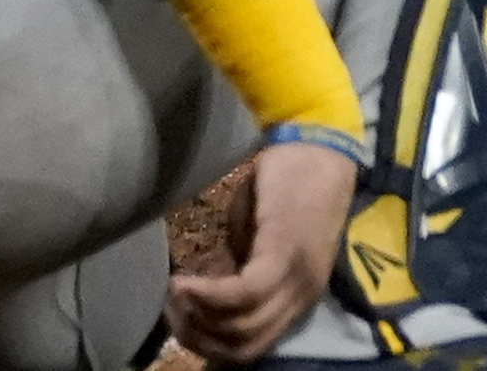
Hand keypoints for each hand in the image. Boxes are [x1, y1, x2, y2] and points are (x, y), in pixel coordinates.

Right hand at [166, 139, 358, 365]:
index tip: (179, 321)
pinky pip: (243, 294)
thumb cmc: (286, 183)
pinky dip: (207, 296)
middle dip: (196, 338)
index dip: (208, 344)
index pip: (251, 347)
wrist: (317, 139)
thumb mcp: (258, 240)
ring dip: (196, 318)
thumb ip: (240, 271)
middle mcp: (302, 296)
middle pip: (242, 348)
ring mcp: (298, 277)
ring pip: (241, 329)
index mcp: (298, 297)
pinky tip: (181, 281)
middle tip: (169, 309)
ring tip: (173, 292)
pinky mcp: (285, 253)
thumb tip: (210, 299)